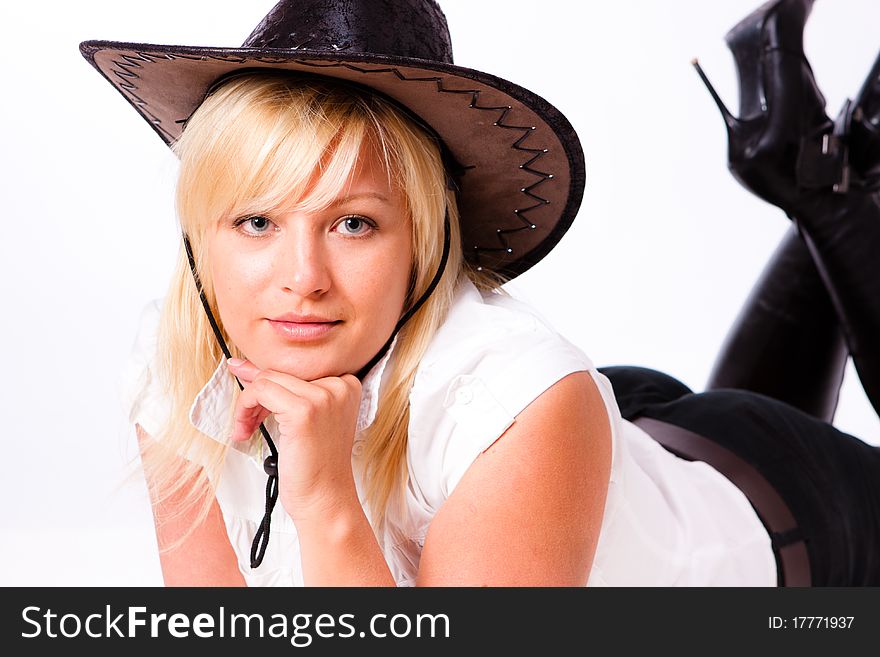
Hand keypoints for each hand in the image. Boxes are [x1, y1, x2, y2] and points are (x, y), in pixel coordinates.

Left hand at [226, 358, 362, 522]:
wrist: (325, 499)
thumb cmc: (315, 466)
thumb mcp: (304, 420)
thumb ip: (284, 391)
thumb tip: (244, 366)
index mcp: (346, 384)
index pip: (296, 368)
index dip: (269, 384)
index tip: (253, 400)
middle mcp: (340, 385)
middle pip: (280, 371)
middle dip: (255, 395)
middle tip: (246, 420)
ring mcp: (324, 396)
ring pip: (267, 379)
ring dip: (246, 404)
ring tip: (245, 428)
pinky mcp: (304, 410)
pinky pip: (260, 391)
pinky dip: (244, 409)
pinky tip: (245, 430)